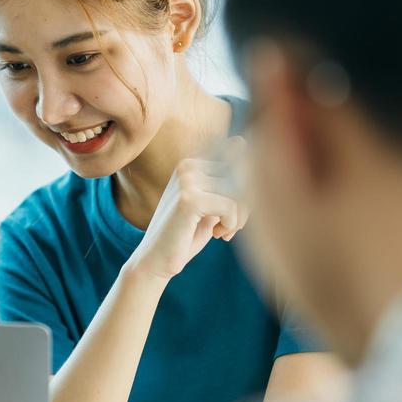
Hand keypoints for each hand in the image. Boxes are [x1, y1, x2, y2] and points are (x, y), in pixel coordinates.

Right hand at [127, 137, 249, 280]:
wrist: (156, 261)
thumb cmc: (186, 235)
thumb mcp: (212, 204)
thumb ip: (228, 179)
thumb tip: (242, 140)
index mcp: (192, 162)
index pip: (240, 162)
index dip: (245, 190)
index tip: (233, 212)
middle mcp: (187, 166)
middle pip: (242, 176)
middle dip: (245, 204)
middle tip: (231, 225)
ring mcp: (186, 181)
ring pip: (239, 191)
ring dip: (239, 217)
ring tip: (224, 231)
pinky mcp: (188, 199)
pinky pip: (231, 207)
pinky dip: (231, 225)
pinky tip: (217, 234)